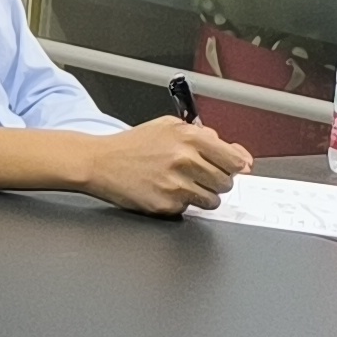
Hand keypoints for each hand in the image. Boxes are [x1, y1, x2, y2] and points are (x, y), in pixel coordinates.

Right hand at [84, 117, 251, 214]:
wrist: (97, 162)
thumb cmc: (132, 145)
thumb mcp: (168, 127)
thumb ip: (205, 137)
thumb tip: (239, 156)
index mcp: (189, 138)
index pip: (235, 160)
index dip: (235, 166)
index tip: (231, 169)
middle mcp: (185, 160)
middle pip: (226, 182)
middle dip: (215, 180)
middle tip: (196, 175)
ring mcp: (176, 184)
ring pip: (212, 200)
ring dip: (201, 195)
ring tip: (180, 184)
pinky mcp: (165, 204)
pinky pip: (189, 209)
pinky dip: (180, 203)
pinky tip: (164, 191)